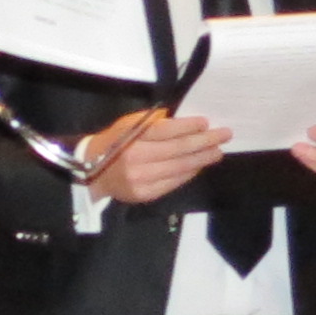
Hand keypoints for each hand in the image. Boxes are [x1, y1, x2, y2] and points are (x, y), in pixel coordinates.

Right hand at [82, 110, 225, 204]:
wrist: (91, 173)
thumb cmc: (113, 143)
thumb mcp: (127, 124)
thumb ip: (151, 121)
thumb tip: (181, 120)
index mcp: (132, 138)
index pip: (166, 131)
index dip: (188, 127)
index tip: (206, 122)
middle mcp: (137, 159)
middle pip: (178, 150)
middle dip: (204, 142)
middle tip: (224, 136)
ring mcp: (141, 179)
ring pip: (179, 168)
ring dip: (202, 159)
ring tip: (217, 152)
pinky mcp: (145, 194)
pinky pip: (173, 182)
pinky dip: (189, 173)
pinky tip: (199, 165)